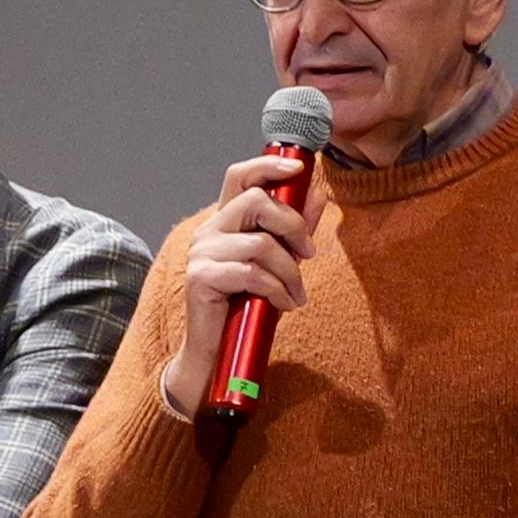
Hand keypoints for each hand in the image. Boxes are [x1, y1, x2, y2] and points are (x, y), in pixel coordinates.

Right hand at [159, 150, 322, 418]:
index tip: (299, 167)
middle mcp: (208, 232)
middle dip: (293, 226)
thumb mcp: (279, 264)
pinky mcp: (200, 278)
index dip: (268, 164)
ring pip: (261, 243)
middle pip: (257, 201)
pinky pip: (252, 273)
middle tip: (308, 254)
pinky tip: (283, 305)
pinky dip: (276, 290)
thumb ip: (294, 229)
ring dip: (289, 272)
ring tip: (296, 294)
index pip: (240, 176)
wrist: (218, 353)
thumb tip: (317, 193)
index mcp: (224, 222)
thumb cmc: (247, 307)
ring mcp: (201, 254)